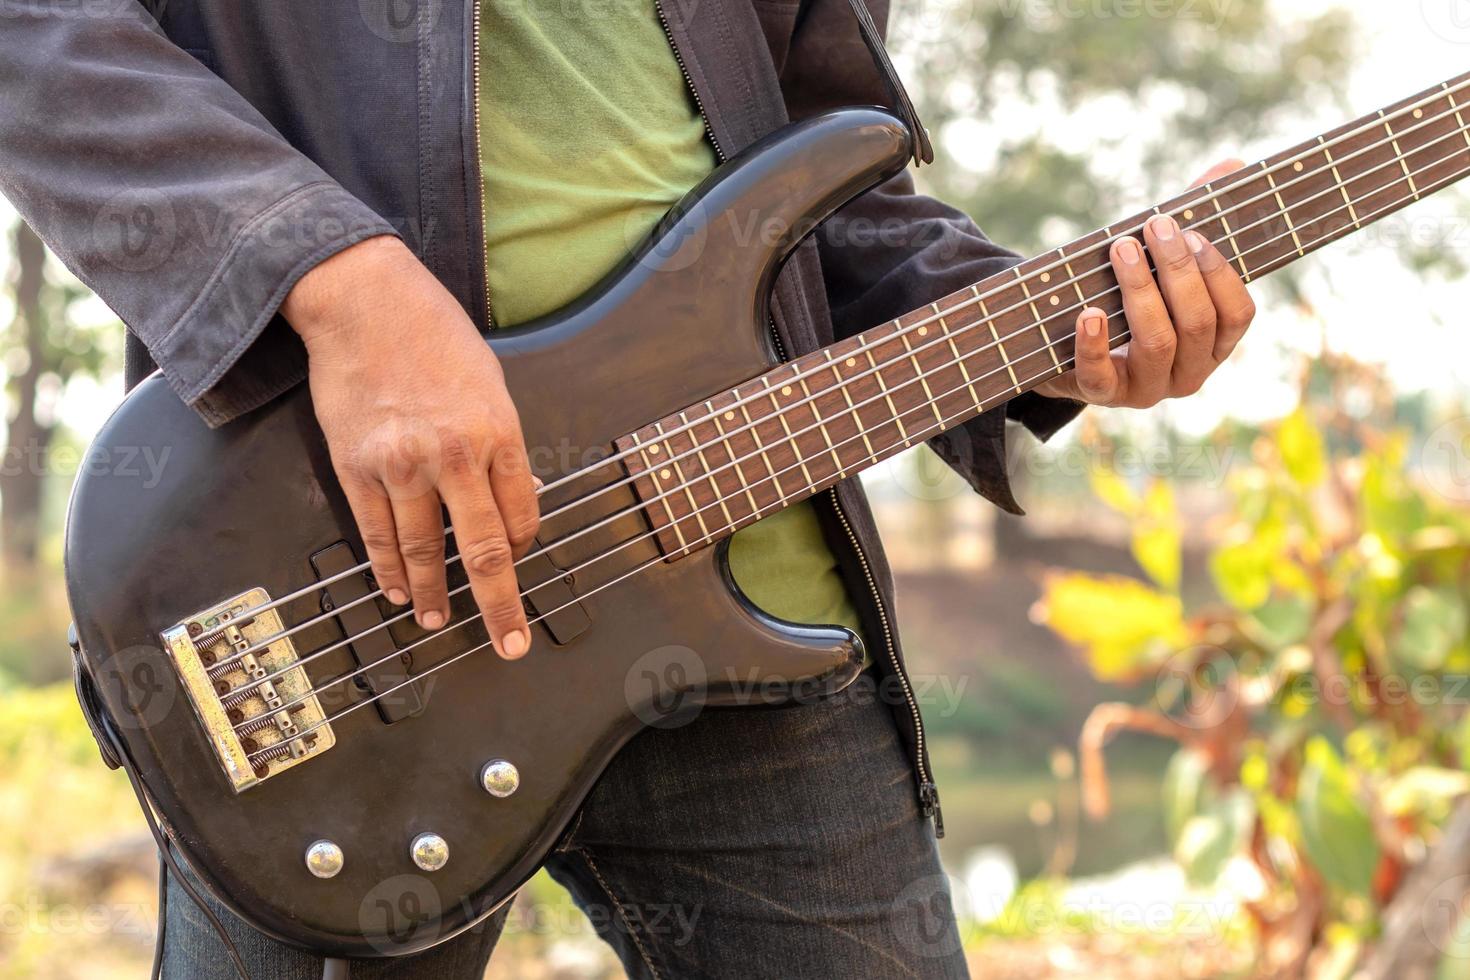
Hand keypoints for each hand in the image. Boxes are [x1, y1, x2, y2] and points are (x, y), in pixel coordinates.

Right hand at [282, 236, 537, 659]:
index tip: (518, 567)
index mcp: (499, 433)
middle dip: (499, 607)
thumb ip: (501, 444)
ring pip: (424, 552)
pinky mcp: (356, 467)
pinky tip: (397, 590)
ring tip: (436, 620)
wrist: (364, 300)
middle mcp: (454, 455)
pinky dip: (389, 569)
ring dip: (432, 595)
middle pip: (484, 552)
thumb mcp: (491, 383)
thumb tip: (510, 499)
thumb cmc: (434, 335)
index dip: (523, 551)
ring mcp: (402, 465)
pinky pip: (376, 535)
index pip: (522, 518)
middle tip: (509, 643)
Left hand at [1034, 159, 1257, 406]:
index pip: (1237, 315)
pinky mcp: (1102, 394)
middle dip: (1177, 272)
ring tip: (1120, 248)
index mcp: (1213, 344)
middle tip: (1155, 226)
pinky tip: (1088, 314)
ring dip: (1140, 291)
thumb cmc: (1127, 300)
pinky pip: (1101, 376)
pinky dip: (1095, 344)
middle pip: (1196, 325)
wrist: (1066, 349)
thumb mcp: (1159, 263)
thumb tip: (1232, 164)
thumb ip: (1193, 221)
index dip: (1219, 274)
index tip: (1194, 234)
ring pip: (1157, 343)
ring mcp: (1146, 389)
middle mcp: (1188, 373)